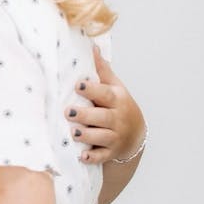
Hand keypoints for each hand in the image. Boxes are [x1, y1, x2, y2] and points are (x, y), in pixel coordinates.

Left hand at [67, 46, 145, 164]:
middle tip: (68, 111)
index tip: (78, 85)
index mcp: (117, 99)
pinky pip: (102, 156)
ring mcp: (115, 137)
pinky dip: (93, 157)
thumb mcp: (115, 86)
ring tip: (73, 133)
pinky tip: (82, 156)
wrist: (135, 134)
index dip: (92, 89)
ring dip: (88, 136)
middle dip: (86, 115)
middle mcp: (118, 118)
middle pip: (103, 117)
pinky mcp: (110, 152)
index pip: (105, 93)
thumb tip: (92, 46)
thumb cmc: (119, 105)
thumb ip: (102, 70)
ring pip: (102, 137)